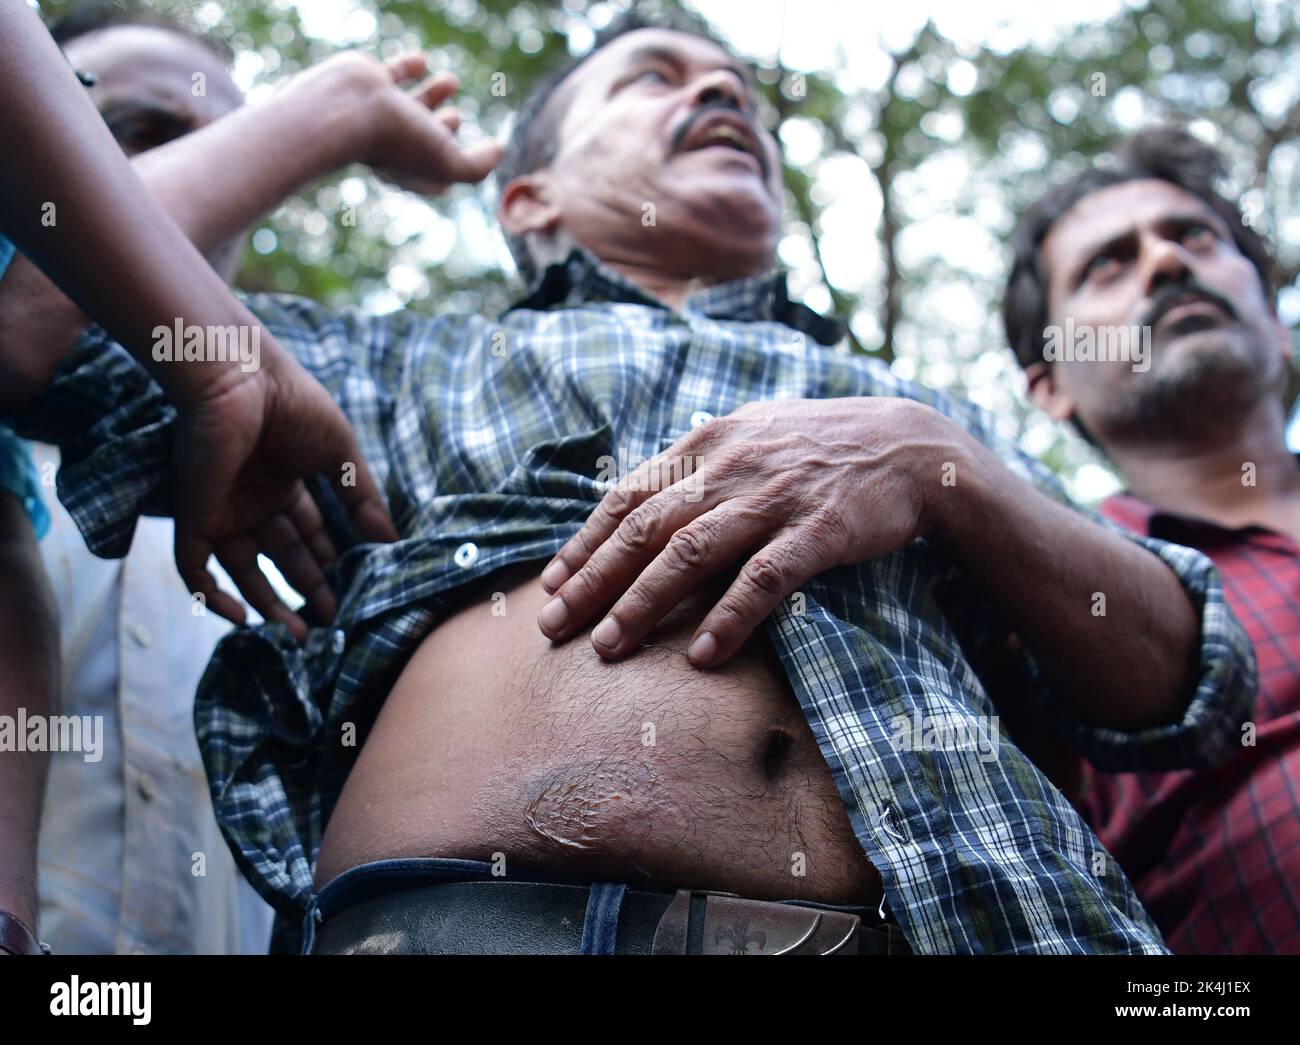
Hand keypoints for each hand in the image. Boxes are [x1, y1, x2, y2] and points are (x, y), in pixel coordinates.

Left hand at [172, 339, 397, 640]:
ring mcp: (223, 510)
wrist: (239, 377)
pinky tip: (243, 618)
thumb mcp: (341, 454)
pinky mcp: (194, 515)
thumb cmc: (293, 405)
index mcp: (286, 483)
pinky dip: (213, 596)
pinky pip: (195, 568)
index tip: (356, 593)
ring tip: (301, 635)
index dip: (332, 564)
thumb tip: (393, 542)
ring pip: (243, 571)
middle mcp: (254, 501)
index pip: (310, 534)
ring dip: (269, 605)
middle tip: (335, 622)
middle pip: (282, 558)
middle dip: (309, 590)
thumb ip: (363, 500)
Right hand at [323, 51, 502, 194]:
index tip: (466, 159)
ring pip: (410, 103)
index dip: (453, 168)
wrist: (348, 108)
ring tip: (451, 80)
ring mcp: (380, 113)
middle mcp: (392, 144)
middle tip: (453, 118)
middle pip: (422, 138)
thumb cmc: (398, 140)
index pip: (435, 175)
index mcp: (408, 171)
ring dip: (433, 93)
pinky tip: (422, 60)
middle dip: (442, 128)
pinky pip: (393, 72)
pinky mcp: (371, 83)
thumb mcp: (449, 162)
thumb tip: (499, 149)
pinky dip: (409, 66)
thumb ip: (478, 164)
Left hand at [536, 398, 962, 666]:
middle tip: (554, 627)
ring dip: (644, 602)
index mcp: (708, 444)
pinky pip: (764, 579)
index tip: (553, 585)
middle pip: (646, 528)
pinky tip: (702, 655)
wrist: (908, 446)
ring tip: (609, 647)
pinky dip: (730, 617)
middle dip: (594, 580)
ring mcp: (774, 498)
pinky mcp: (818, 530)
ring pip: (692, 553)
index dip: (586, 543)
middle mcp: (731, 466)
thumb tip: (636, 504)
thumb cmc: (817, 448)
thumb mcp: (749, 436)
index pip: (628, 496)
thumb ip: (696, 466)